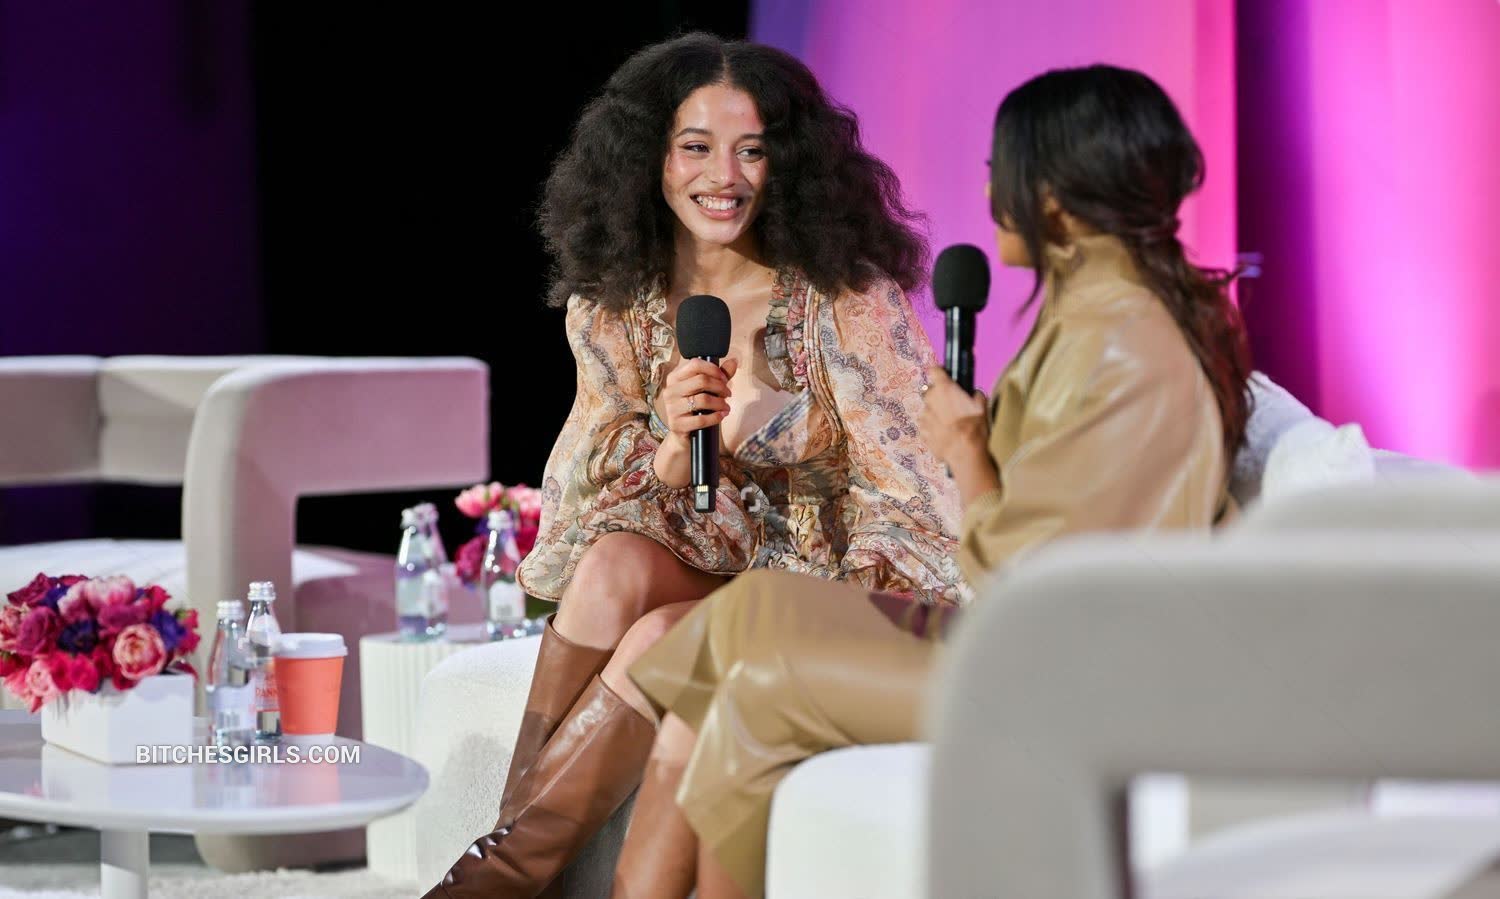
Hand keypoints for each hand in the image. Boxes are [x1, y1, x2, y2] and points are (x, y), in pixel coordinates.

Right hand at [655, 357, 737, 443]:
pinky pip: (701, 419)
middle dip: (720, 387)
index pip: (695, 364)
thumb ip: (719, 376)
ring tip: (726, 407)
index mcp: (674, 377)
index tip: (724, 379)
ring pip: (703, 400)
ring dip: (720, 403)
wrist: (683, 434)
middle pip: (701, 380)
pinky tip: (722, 415)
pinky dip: (716, 417)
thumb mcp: (706, 390)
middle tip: (728, 394)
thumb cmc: (695, 408)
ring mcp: (671, 408)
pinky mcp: (676, 424)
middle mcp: (670, 391)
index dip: (714, 370)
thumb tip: (734, 361)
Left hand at [918, 367, 998, 500]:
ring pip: (928, 410)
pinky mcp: (922, 432)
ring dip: (936, 414)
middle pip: (931, 392)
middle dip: (939, 397)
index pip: (934, 370)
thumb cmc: (974, 428)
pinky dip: (933, 428)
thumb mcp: (982, 406)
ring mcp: (924, 417)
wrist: (964, 452)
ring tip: (950, 424)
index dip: (939, 372)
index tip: (943, 375)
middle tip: (952, 406)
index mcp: (944, 389)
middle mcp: (930, 400)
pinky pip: (926, 426)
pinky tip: (945, 434)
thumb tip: (974, 394)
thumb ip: (975, 395)